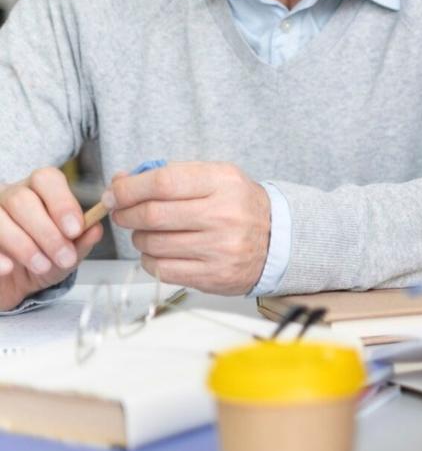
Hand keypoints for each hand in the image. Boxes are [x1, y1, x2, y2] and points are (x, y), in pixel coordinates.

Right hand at [0, 167, 105, 310]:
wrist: (13, 286)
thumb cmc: (44, 261)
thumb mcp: (68, 254)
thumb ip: (82, 242)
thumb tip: (95, 229)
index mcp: (37, 191)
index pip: (47, 179)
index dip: (62, 203)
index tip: (75, 230)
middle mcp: (8, 196)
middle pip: (21, 199)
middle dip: (46, 231)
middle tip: (64, 257)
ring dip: (23, 244)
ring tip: (42, 266)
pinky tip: (9, 268)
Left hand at [108, 162, 270, 294]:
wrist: (278, 240)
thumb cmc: (237, 205)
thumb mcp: (215, 177)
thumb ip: (170, 174)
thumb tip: (121, 183)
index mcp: (223, 183)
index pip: (163, 183)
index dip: (128, 189)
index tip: (114, 193)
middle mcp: (224, 215)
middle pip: (152, 215)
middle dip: (126, 214)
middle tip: (122, 213)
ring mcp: (219, 248)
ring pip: (152, 244)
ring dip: (139, 238)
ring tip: (149, 232)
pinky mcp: (213, 275)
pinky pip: (161, 269)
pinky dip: (150, 259)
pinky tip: (160, 251)